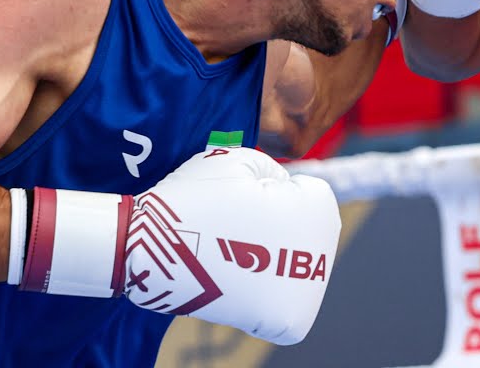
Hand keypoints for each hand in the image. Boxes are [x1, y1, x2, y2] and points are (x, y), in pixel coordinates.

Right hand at [19, 149, 340, 344]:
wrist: (153, 250)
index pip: (310, 196)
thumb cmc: (196, 199)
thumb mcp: (240, 159)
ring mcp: (310, 289)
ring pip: (298, 270)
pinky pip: (288, 307)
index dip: (274, 193)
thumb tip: (289, 191)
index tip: (243, 201)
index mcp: (318, 207)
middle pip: (308, 233)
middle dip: (280, 228)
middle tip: (237, 230)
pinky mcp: (290, 320)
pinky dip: (268, 300)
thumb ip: (276, 171)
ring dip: (275, 263)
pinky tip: (241, 284)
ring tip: (235, 254)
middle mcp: (326, 249)